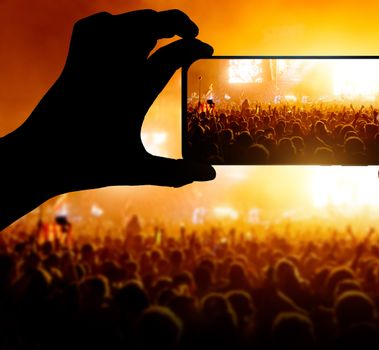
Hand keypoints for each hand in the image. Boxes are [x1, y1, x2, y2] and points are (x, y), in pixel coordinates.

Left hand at [0, 10, 214, 228]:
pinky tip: (120, 32)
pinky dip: (110, 22)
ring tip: (163, 30)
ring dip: (148, 20)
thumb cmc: (88, 164)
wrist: (38, 157)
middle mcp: (114, 70)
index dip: (195, 47)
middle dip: (176, 22)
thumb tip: (212, 175)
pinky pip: (91, 28)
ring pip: (123, 22)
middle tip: (192, 33)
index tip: (209, 49)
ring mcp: (92, 62)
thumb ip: (177, 173)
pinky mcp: (74, 63)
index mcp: (134, 92)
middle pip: (149, 25)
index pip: (173, 56)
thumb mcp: (137, 171)